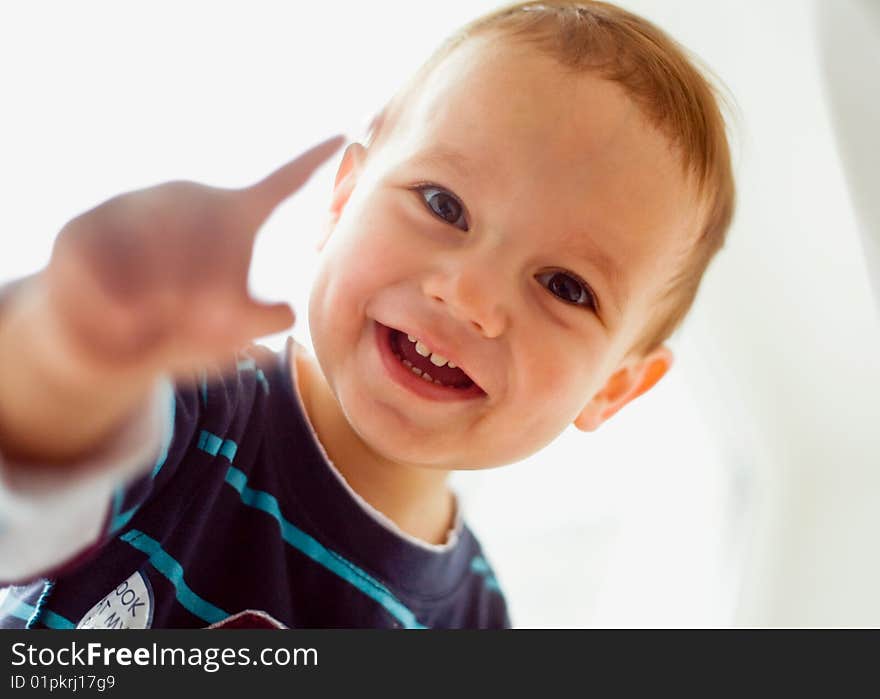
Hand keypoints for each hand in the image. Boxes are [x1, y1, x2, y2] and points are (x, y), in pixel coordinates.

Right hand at [40, 135, 343, 378]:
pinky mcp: (82, 229)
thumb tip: (288, 312)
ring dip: (161, 312)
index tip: (345, 132)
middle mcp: (185, 198)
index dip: (310, 161)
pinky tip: (123, 322)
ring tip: (156, 324)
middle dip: (210, 306)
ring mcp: (132, 206)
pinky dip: (118, 316)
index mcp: (230, 216)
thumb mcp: (227, 337)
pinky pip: (106, 279)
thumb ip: (257, 323)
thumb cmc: (179, 332)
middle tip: (199, 327)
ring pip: (161, 266)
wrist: (105, 347)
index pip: (279, 183)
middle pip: (217, 249)